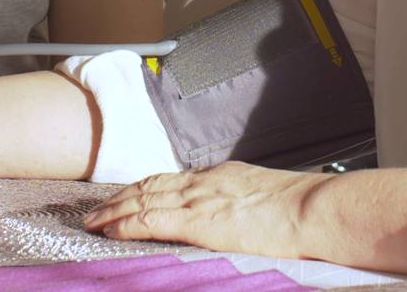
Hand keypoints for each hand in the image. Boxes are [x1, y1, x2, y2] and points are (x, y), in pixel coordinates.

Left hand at [82, 162, 330, 258]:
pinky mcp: (198, 221)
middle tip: (96, 209)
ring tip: (92, 221)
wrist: (313, 208)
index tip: (127, 195)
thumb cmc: (302, 207)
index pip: (171, 178)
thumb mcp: (265, 194)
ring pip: (142, 199)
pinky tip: (109, 230)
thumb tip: (237, 213)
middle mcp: (204, 182)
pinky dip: (124, 224)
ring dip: (113, 210)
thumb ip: (243, 200)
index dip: (144, 187)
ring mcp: (199, 199)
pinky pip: (150, 220)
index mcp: (220, 176)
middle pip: (149, 185)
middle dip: (119, 197)